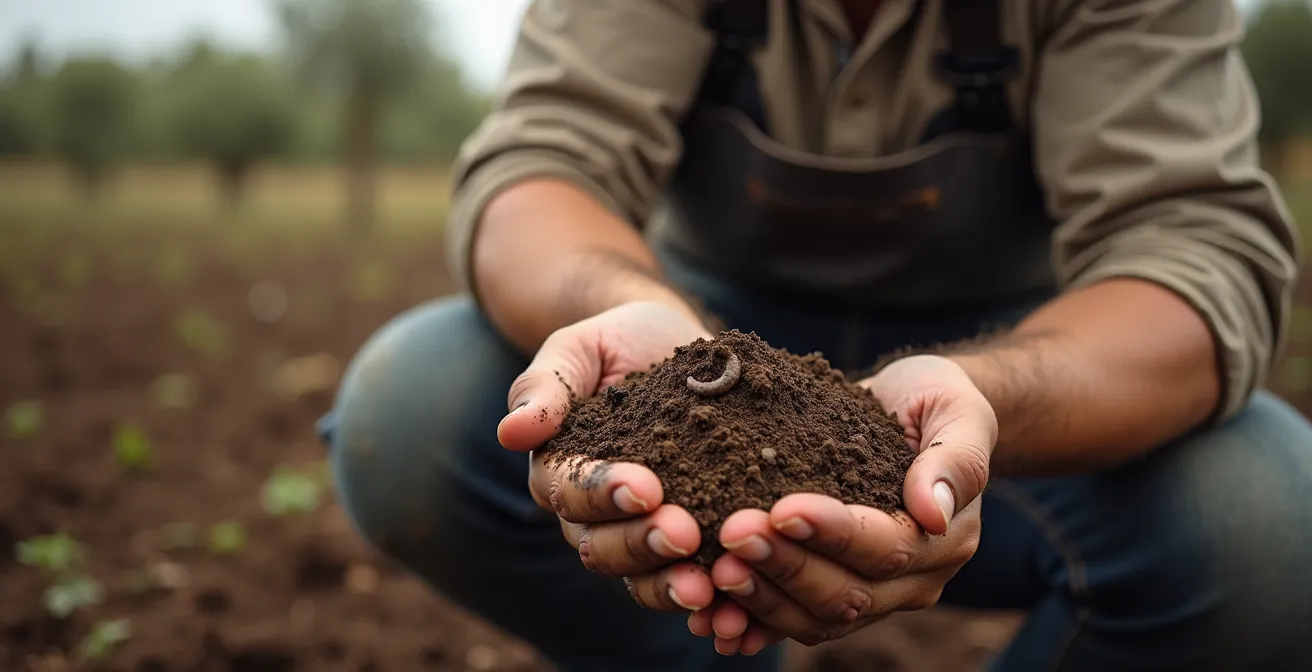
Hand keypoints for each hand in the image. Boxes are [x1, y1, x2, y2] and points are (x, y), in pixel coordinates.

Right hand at [497, 300, 720, 611]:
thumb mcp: (581, 347)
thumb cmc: (619, 343)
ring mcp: (635, 534)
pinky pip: (683, 581)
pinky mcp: (682, 545)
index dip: (603, 493)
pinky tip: (732, 598)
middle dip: (641, 543)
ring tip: (707, 583)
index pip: (570, 491)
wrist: (674, 350)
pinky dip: (706, 597)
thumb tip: (511, 431)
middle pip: (600, 546)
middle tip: (685, 534)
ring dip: (669, 583)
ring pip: (638, 576)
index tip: (645, 487)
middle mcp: (589, 513)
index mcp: (558, 468)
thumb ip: (547, 384)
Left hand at [694, 355, 996, 653]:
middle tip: (732, 534)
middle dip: (786, 567)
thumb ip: (955, 459)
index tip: (781, 508)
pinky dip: (750, 622)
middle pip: (847, 594)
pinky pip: (790, 621)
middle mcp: (912, 579)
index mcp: (943, 537)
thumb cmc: (933, 400)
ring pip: (815, 618)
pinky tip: (708, 615)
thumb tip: (932, 511)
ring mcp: (872, 595)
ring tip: (714, 570)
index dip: (833, 534)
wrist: (908, 409)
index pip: (887, 548)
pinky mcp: (831, 594)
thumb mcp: (956, 409)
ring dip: (761, 598)